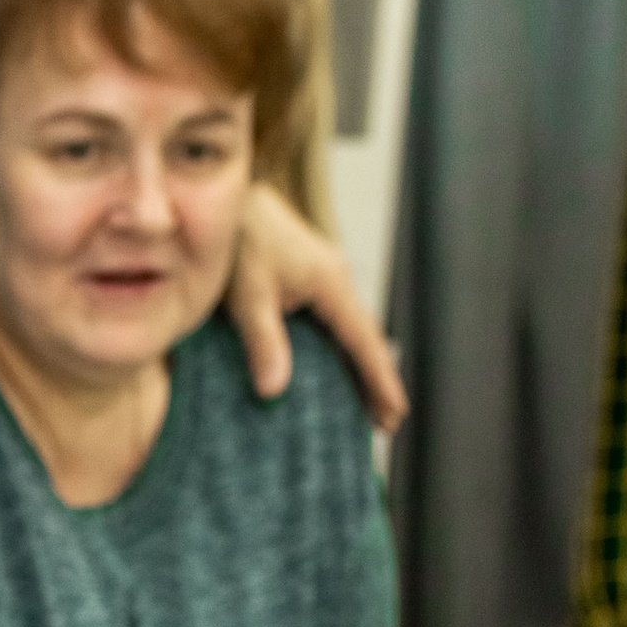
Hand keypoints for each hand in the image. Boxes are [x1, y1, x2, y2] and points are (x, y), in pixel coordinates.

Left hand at [227, 181, 407, 437]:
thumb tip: (274, 392)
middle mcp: (336, 279)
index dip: (380, 381)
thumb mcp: (247, 297)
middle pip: (365, 339)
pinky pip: (334, 323)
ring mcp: (325, 278)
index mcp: (330, 283)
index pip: (363, 341)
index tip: (395, 415)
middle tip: (387, 424)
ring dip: (360, 368)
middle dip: (377, 380)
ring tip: (367, 408)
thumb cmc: (238, 244)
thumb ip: (263, 341)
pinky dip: (341, 351)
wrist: (231, 202)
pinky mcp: (310, 280)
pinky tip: (336, 374)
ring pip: (351, 331)